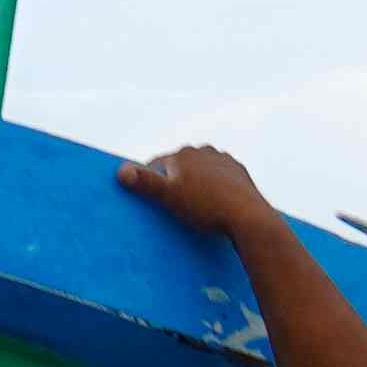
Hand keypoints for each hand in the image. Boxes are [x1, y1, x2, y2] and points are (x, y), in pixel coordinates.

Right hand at [114, 143, 273, 239]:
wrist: (247, 215)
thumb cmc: (206, 207)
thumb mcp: (169, 197)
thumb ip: (145, 182)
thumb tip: (119, 170)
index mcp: (182, 154)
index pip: (156, 165)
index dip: (150, 182)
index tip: (149, 200)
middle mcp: (203, 151)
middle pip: (179, 166)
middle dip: (174, 181)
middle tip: (172, 205)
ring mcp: (223, 160)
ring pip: (200, 171)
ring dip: (194, 183)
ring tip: (194, 205)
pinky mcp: (238, 172)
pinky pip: (219, 178)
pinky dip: (213, 187)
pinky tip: (213, 203)